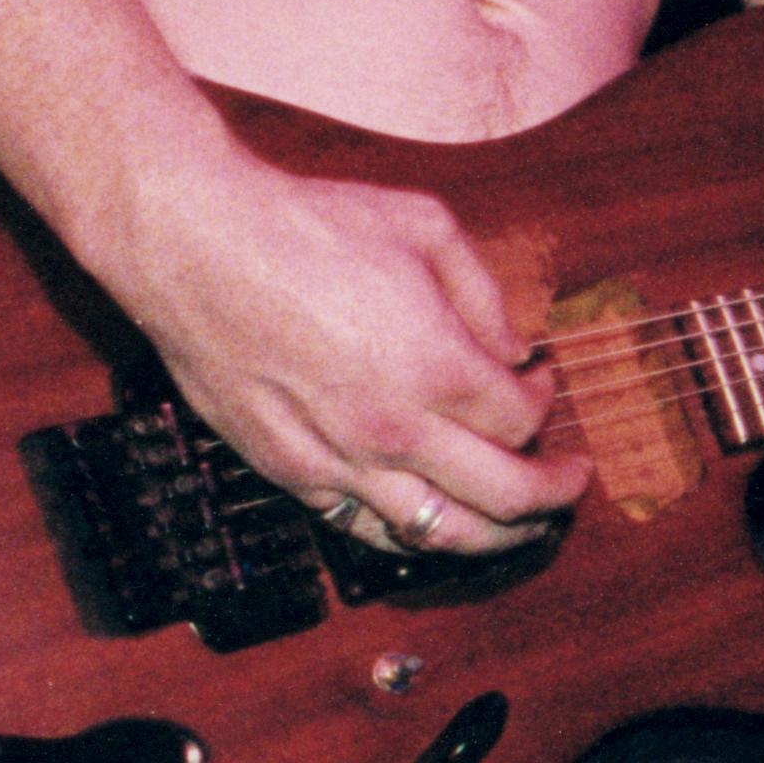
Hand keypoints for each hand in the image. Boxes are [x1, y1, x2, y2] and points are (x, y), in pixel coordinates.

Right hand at [110, 147, 592, 554]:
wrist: (192, 243)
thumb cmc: (304, 227)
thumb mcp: (425, 228)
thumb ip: (484, 296)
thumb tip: (515, 351)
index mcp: (436, 366)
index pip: (524, 420)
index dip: (546, 403)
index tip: (540, 383)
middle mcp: (392, 428)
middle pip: (506, 496)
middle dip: (554, 493)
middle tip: (571, 480)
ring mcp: (337, 459)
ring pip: (442, 534)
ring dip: (498, 535)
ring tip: (524, 523)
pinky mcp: (288, 471)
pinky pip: (366, 530)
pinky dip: (414, 535)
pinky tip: (437, 519)